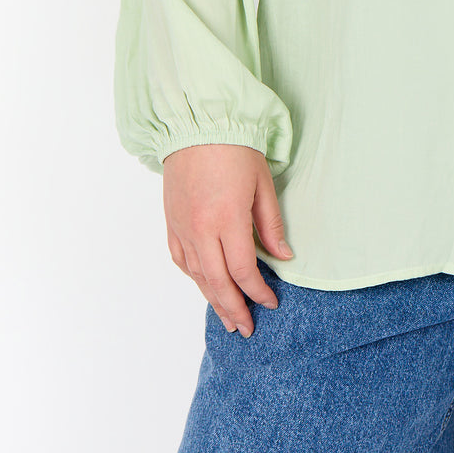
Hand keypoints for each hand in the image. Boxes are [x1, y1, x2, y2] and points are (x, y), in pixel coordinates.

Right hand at [162, 144, 293, 336]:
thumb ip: (271, 224)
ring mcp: (182, 227)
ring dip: (213, 300)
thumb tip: (283, 257)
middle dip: (234, 309)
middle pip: (218, 283)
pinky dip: (195, 277)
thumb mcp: (262, 183)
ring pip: (198, 276)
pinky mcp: (171, 222)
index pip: (243, 271)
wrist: (196, 123)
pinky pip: (182, 260)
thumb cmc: (235, 147)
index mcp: (227, 219)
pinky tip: (206, 285)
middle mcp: (200, 229)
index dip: (258, 292)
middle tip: (247, 329)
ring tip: (228, 318)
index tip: (271, 303)